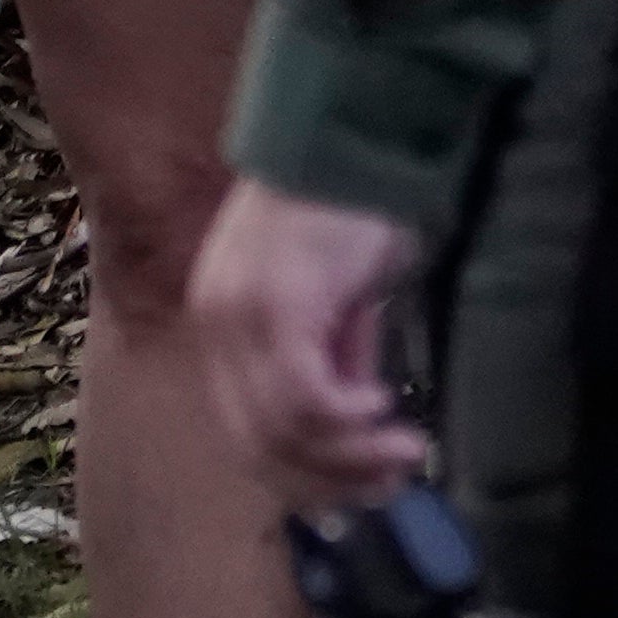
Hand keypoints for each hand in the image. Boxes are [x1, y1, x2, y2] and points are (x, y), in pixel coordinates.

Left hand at [187, 175, 432, 503]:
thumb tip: (355, 417)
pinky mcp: (275, 308)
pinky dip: (345, 420)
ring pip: (281, 431)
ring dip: (348, 456)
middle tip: (391, 481)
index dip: (304, 474)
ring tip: (402, 450)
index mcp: (219, 324)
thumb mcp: (335, 297)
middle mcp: (215, 326)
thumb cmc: (348, 203)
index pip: (243, 432)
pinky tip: (383, 408)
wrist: (352, 133)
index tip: (365, 485)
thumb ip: (333, 354)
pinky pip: (304, 398)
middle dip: (328, 479)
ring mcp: (239, 318)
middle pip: (255, 445)